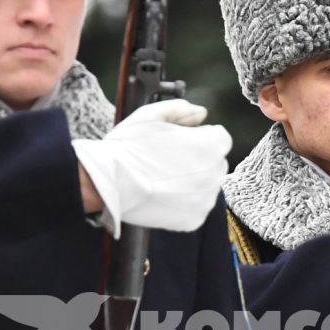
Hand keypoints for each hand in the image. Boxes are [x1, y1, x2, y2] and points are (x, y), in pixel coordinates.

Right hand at [71, 99, 231, 234]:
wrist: (110, 183)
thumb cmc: (129, 147)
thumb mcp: (152, 114)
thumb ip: (182, 109)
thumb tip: (201, 114)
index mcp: (211, 145)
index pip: (220, 137)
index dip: (199, 135)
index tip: (180, 141)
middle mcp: (214, 174)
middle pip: (215, 162)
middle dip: (199, 159)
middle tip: (168, 160)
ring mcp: (204, 199)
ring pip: (207, 186)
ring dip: (193, 182)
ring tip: (163, 178)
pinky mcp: (194, 220)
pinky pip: (196, 208)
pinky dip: (184, 203)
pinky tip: (163, 195)